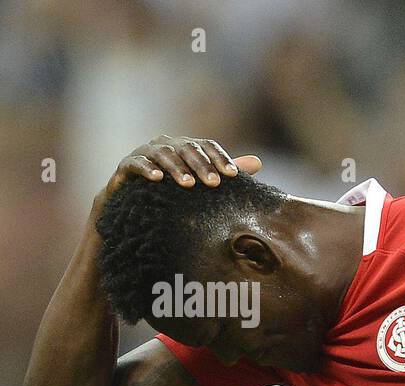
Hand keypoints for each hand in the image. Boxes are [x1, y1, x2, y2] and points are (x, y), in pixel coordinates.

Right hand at [96, 135, 261, 208]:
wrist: (135, 202)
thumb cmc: (175, 191)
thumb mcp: (202, 181)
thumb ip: (224, 171)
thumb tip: (258, 162)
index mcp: (186, 146)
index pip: (207, 146)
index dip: (221, 158)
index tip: (235, 176)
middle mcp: (166, 144)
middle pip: (187, 148)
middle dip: (202, 165)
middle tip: (215, 183)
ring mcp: (145, 152)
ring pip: (162, 154)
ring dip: (176, 168)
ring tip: (188, 184)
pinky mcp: (126, 165)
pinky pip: (135, 163)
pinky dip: (146, 169)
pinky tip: (157, 179)